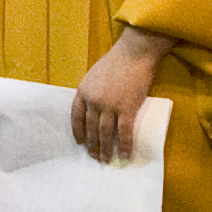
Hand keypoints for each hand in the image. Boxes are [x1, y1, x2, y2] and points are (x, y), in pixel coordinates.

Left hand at [72, 27, 172, 164]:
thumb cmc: (117, 61)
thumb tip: (94, 106)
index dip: (77, 131)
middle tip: (94, 156)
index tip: (79, 142)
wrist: (135, 53)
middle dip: (92, 144)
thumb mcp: (95, 75)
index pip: (76, 116)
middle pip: (90, 127)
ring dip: (105, 148)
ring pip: (104, 132)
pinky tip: (125, 154)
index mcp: (83, 92)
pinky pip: (124, 131)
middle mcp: (93, 101)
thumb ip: (92, 90)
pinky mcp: (127, 108)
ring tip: (106, 159)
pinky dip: (124, 144)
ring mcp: (109, 105)